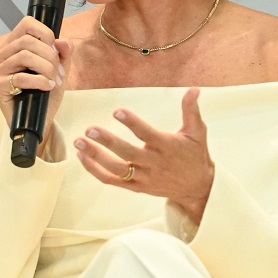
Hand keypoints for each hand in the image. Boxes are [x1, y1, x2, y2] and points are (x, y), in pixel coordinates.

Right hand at [0, 16, 70, 145]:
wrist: (38, 121)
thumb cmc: (45, 95)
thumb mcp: (59, 71)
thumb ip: (63, 55)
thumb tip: (63, 41)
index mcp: (13, 47)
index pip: (26, 24)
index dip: (46, 33)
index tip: (55, 50)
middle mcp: (0, 56)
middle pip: (28, 41)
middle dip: (50, 56)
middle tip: (58, 72)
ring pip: (24, 56)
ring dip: (47, 69)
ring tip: (53, 81)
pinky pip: (20, 77)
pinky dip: (40, 81)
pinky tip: (47, 87)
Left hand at [74, 88, 214, 223]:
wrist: (197, 188)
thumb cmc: (195, 155)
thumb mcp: (198, 132)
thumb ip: (191, 110)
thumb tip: (194, 89)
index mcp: (167, 147)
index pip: (147, 135)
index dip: (133, 123)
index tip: (117, 111)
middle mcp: (154, 163)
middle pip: (128, 154)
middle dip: (108, 142)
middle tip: (91, 129)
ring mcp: (144, 177)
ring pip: (116, 169)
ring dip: (96, 157)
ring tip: (79, 142)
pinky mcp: (137, 187)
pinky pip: (112, 181)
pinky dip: (95, 170)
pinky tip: (82, 157)